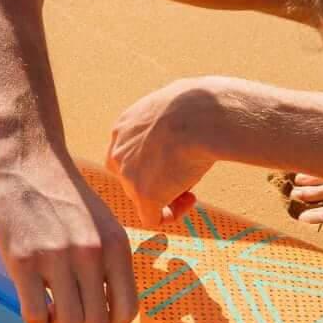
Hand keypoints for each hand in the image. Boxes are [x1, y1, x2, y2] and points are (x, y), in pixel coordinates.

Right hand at [0, 154, 137, 322]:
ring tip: (49, 308)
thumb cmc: (65, 197)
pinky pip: (34, 316)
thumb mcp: (103, 225)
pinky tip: (31, 300)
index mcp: (117, 247)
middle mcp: (92, 254)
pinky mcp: (23, 260)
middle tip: (67, 320)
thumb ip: (109, 263)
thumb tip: (107, 311)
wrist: (29, 160)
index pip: (127, 311)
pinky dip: (34, 320)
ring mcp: (57, 257)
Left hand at [106, 78, 216, 227]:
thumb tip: (187, 125)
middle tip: (187, 176)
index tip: (176, 157)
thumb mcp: (175, 104)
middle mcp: (119, 151)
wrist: (202, 116)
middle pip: (133, 177)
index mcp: (124, 126)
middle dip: (159, 179)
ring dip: (167, 195)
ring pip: (143, 196)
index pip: (128, 153)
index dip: (151, 161)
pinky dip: (170, 216)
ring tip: (193, 184)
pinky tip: (189, 202)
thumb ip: (168, 121)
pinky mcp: (144, 195)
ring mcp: (129, 175)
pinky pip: (152, 218)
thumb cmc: (200, 105)